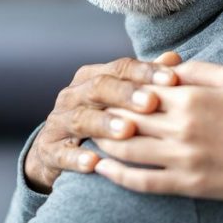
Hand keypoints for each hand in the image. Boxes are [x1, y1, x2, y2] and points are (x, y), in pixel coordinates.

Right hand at [24, 52, 180, 192]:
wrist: (57, 153)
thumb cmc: (100, 121)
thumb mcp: (120, 100)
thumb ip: (145, 81)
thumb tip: (174, 59)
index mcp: (91, 78)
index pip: (120, 68)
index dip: (145, 72)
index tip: (172, 79)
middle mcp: (72, 96)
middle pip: (99, 88)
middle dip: (126, 94)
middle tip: (152, 103)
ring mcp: (58, 123)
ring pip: (80, 119)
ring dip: (104, 124)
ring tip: (127, 131)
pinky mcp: (48, 151)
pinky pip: (61, 154)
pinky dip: (76, 158)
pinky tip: (93, 164)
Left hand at [92, 61, 222, 201]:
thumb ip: (197, 69)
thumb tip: (167, 64)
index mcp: (190, 96)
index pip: (136, 88)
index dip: (115, 88)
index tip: (101, 87)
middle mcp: (181, 126)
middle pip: (125, 118)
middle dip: (102, 114)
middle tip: (86, 111)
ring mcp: (183, 157)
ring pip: (126, 149)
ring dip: (102, 142)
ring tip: (89, 136)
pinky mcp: (189, 183)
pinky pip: (143, 182)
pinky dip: (117, 176)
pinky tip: (102, 169)